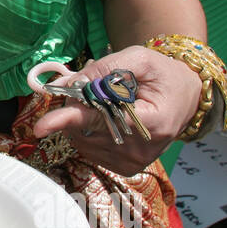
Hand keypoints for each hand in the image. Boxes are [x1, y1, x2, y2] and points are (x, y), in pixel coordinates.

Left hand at [30, 47, 200, 176]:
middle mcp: (141, 150)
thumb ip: (104, 69)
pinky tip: (105, 116)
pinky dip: (87, 129)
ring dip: (81, 116)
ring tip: (107, 100)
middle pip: (86, 128)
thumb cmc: (163, 75)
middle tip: (94, 85)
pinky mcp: (124, 168)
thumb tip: (69, 83)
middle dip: (77, 104)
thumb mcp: (140, 59)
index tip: (42, 126)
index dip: (69, 119)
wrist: (184, 98)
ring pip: (82, 138)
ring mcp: (132, 163)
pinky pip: (88, 146)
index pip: (102, 121)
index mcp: (152, 122)